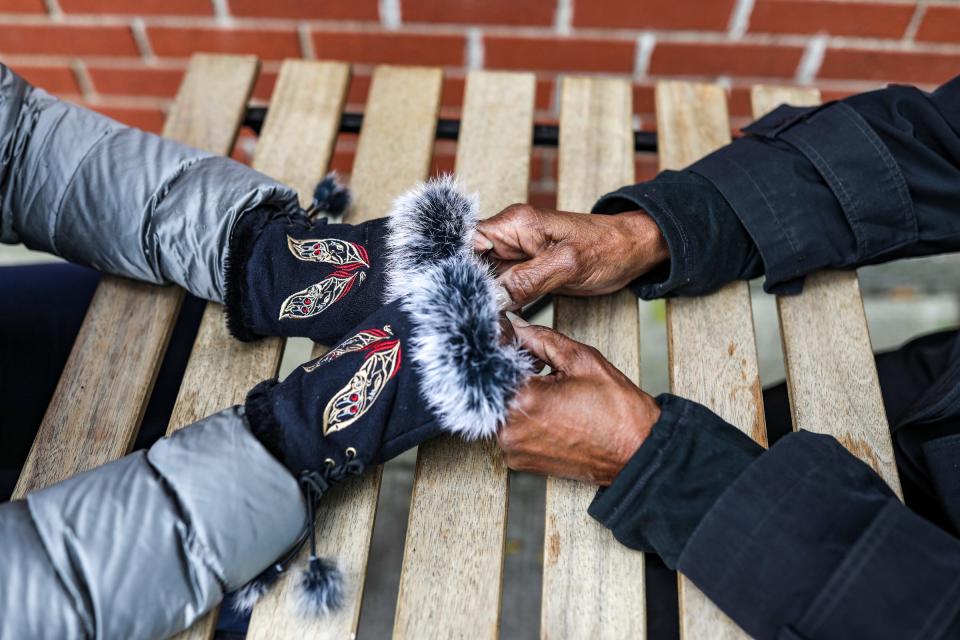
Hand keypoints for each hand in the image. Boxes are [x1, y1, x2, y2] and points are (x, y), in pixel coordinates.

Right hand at [474, 204, 667, 308]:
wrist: (632, 251)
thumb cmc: (607, 248)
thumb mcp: (567, 265)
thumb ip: (528, 279)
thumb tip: (494, 296)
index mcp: (514, 223)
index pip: (467, 242)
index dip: (455, 268)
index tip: (452, 296)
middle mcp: (510, 237)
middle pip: (470, 263)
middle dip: (465, 288)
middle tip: (463, 317)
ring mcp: (517, 256)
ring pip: (484, 279)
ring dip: (480, 299)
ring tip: (474, 322)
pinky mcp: (526, 273)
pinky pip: (501, 288)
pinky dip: (496, 304)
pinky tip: (492, 320)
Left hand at [498, 320, 660, 484]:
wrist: (637, 452)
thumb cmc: (617, 411)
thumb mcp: (581, 360)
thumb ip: (541, 338)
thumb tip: (515, 325)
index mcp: (524, 400)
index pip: (496, 363)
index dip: (507, 349)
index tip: (519, 345)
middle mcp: (510, 429)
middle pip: (495, 388)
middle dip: (514, 374)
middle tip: (541, 369)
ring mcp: (513, 449)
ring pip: (501, 409)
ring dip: (518, 396)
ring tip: (551, 394)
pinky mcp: (520, 462)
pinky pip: (511, 430)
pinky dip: (523, 418)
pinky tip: (550, 413)